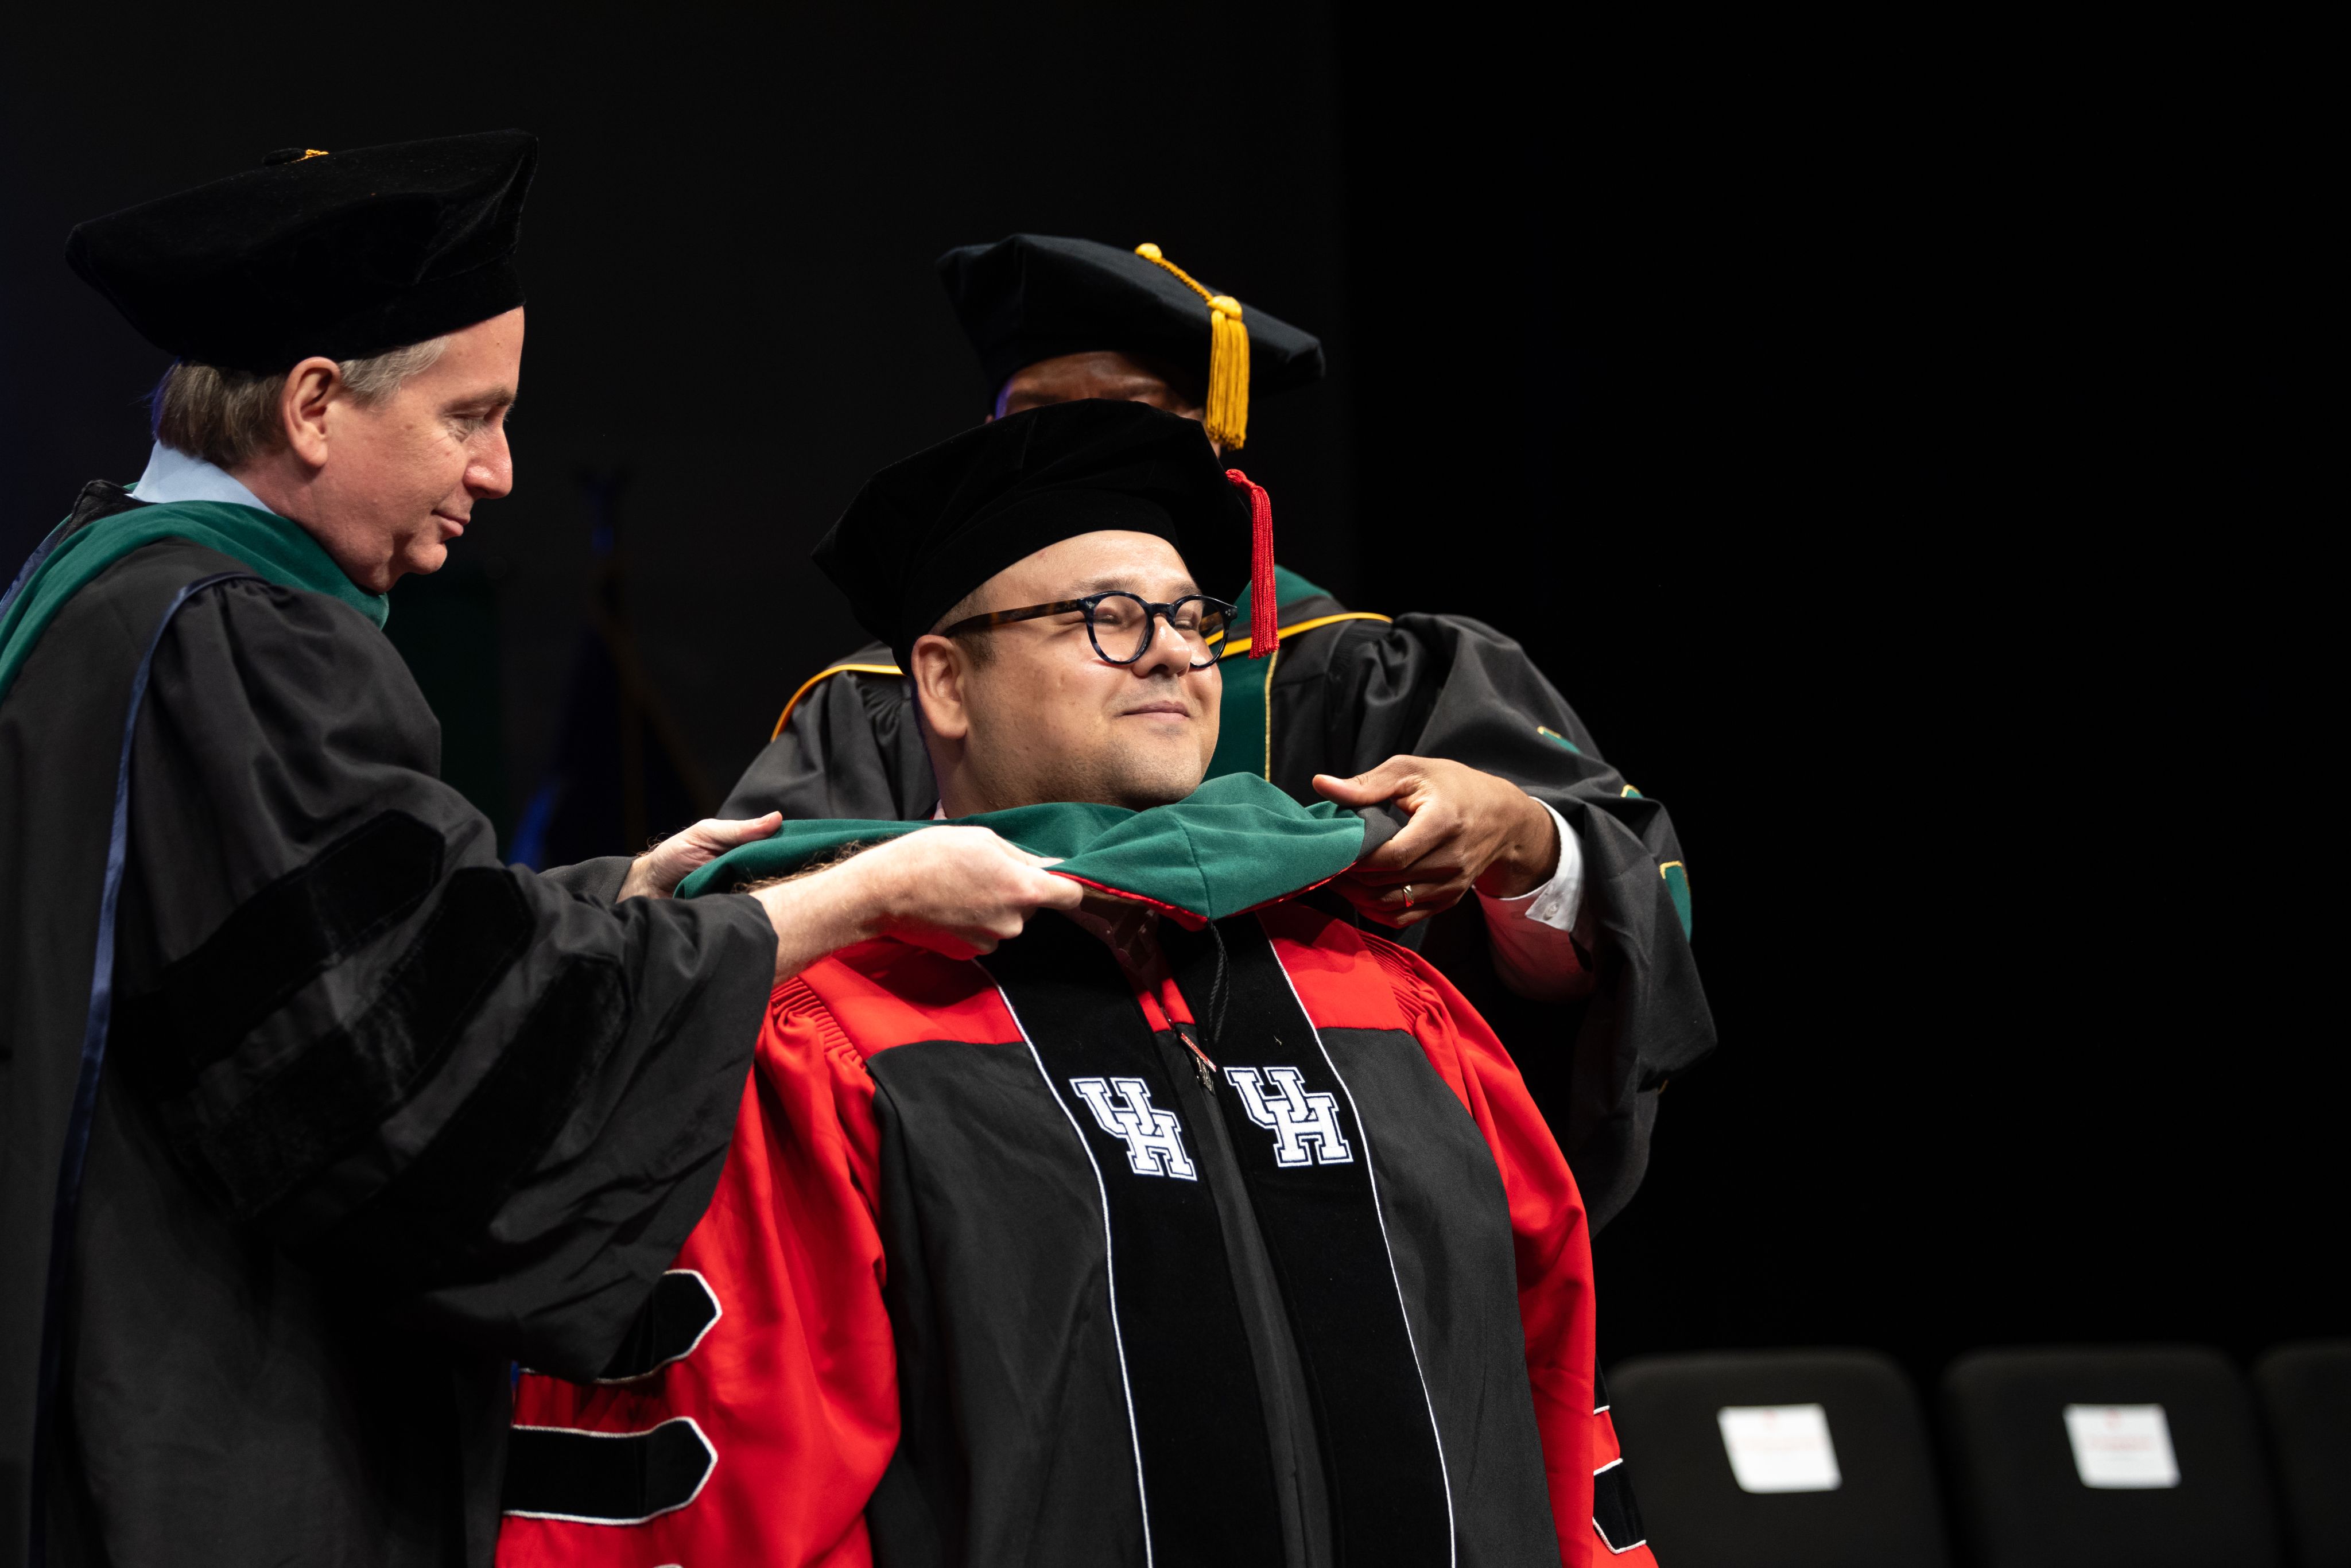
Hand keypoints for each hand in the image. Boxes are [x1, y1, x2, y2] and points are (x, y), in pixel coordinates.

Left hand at [619, 813, 783, 899]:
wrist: (647, 889)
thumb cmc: (673, 856)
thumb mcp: (706, 834)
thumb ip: (739, 830)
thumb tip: (777, 818)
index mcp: (746, 850)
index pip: (779, 849)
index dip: (794, 850)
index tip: (810, 850)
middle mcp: (748, 872)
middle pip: (778, 874)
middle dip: (788, 874)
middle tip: (799, 875)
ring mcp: (741, 895)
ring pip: (767, 896)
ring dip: (771, 894)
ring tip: (782, 893)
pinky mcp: (732, 915)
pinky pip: (749, 914)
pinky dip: (754, 912)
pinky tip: (762, 910)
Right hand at [751, 826, 1083, 980]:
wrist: (883, 891)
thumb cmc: (931, 854)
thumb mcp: (982, 838)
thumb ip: (1022, 857)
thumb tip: (1050, 867)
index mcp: (1024, 890)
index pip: (1073, 895)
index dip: (1067, 885)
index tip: (1054, 878)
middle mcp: (1015, 922)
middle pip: (1033, 907)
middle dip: (1017, 891)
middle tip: (984, 871)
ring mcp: (991, 942)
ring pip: (1007, 920)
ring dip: (993, 906)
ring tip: (960, 886)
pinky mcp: (968, 953)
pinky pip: (983, 934)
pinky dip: (973, 922)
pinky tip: (949, 906)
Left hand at [1313, 756, 1558, 927]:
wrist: (1503, 818)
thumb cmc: (1454, 787)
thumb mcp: (1414, 771)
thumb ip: (1368, 783)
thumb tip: (1322, 785)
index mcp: (1443, 823)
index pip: (1393, 855)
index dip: (1356, 859)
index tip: (1331, 850)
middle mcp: (1452, 860)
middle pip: (1388, 883)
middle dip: (1349, 878)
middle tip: (1323, 864)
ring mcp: (1452, 885)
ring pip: (1392, 905)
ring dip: (1357, 896)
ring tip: (1335, 878)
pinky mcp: (1448, 900)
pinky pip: (1404, 918)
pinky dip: (1375, 911)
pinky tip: (1358, 894)